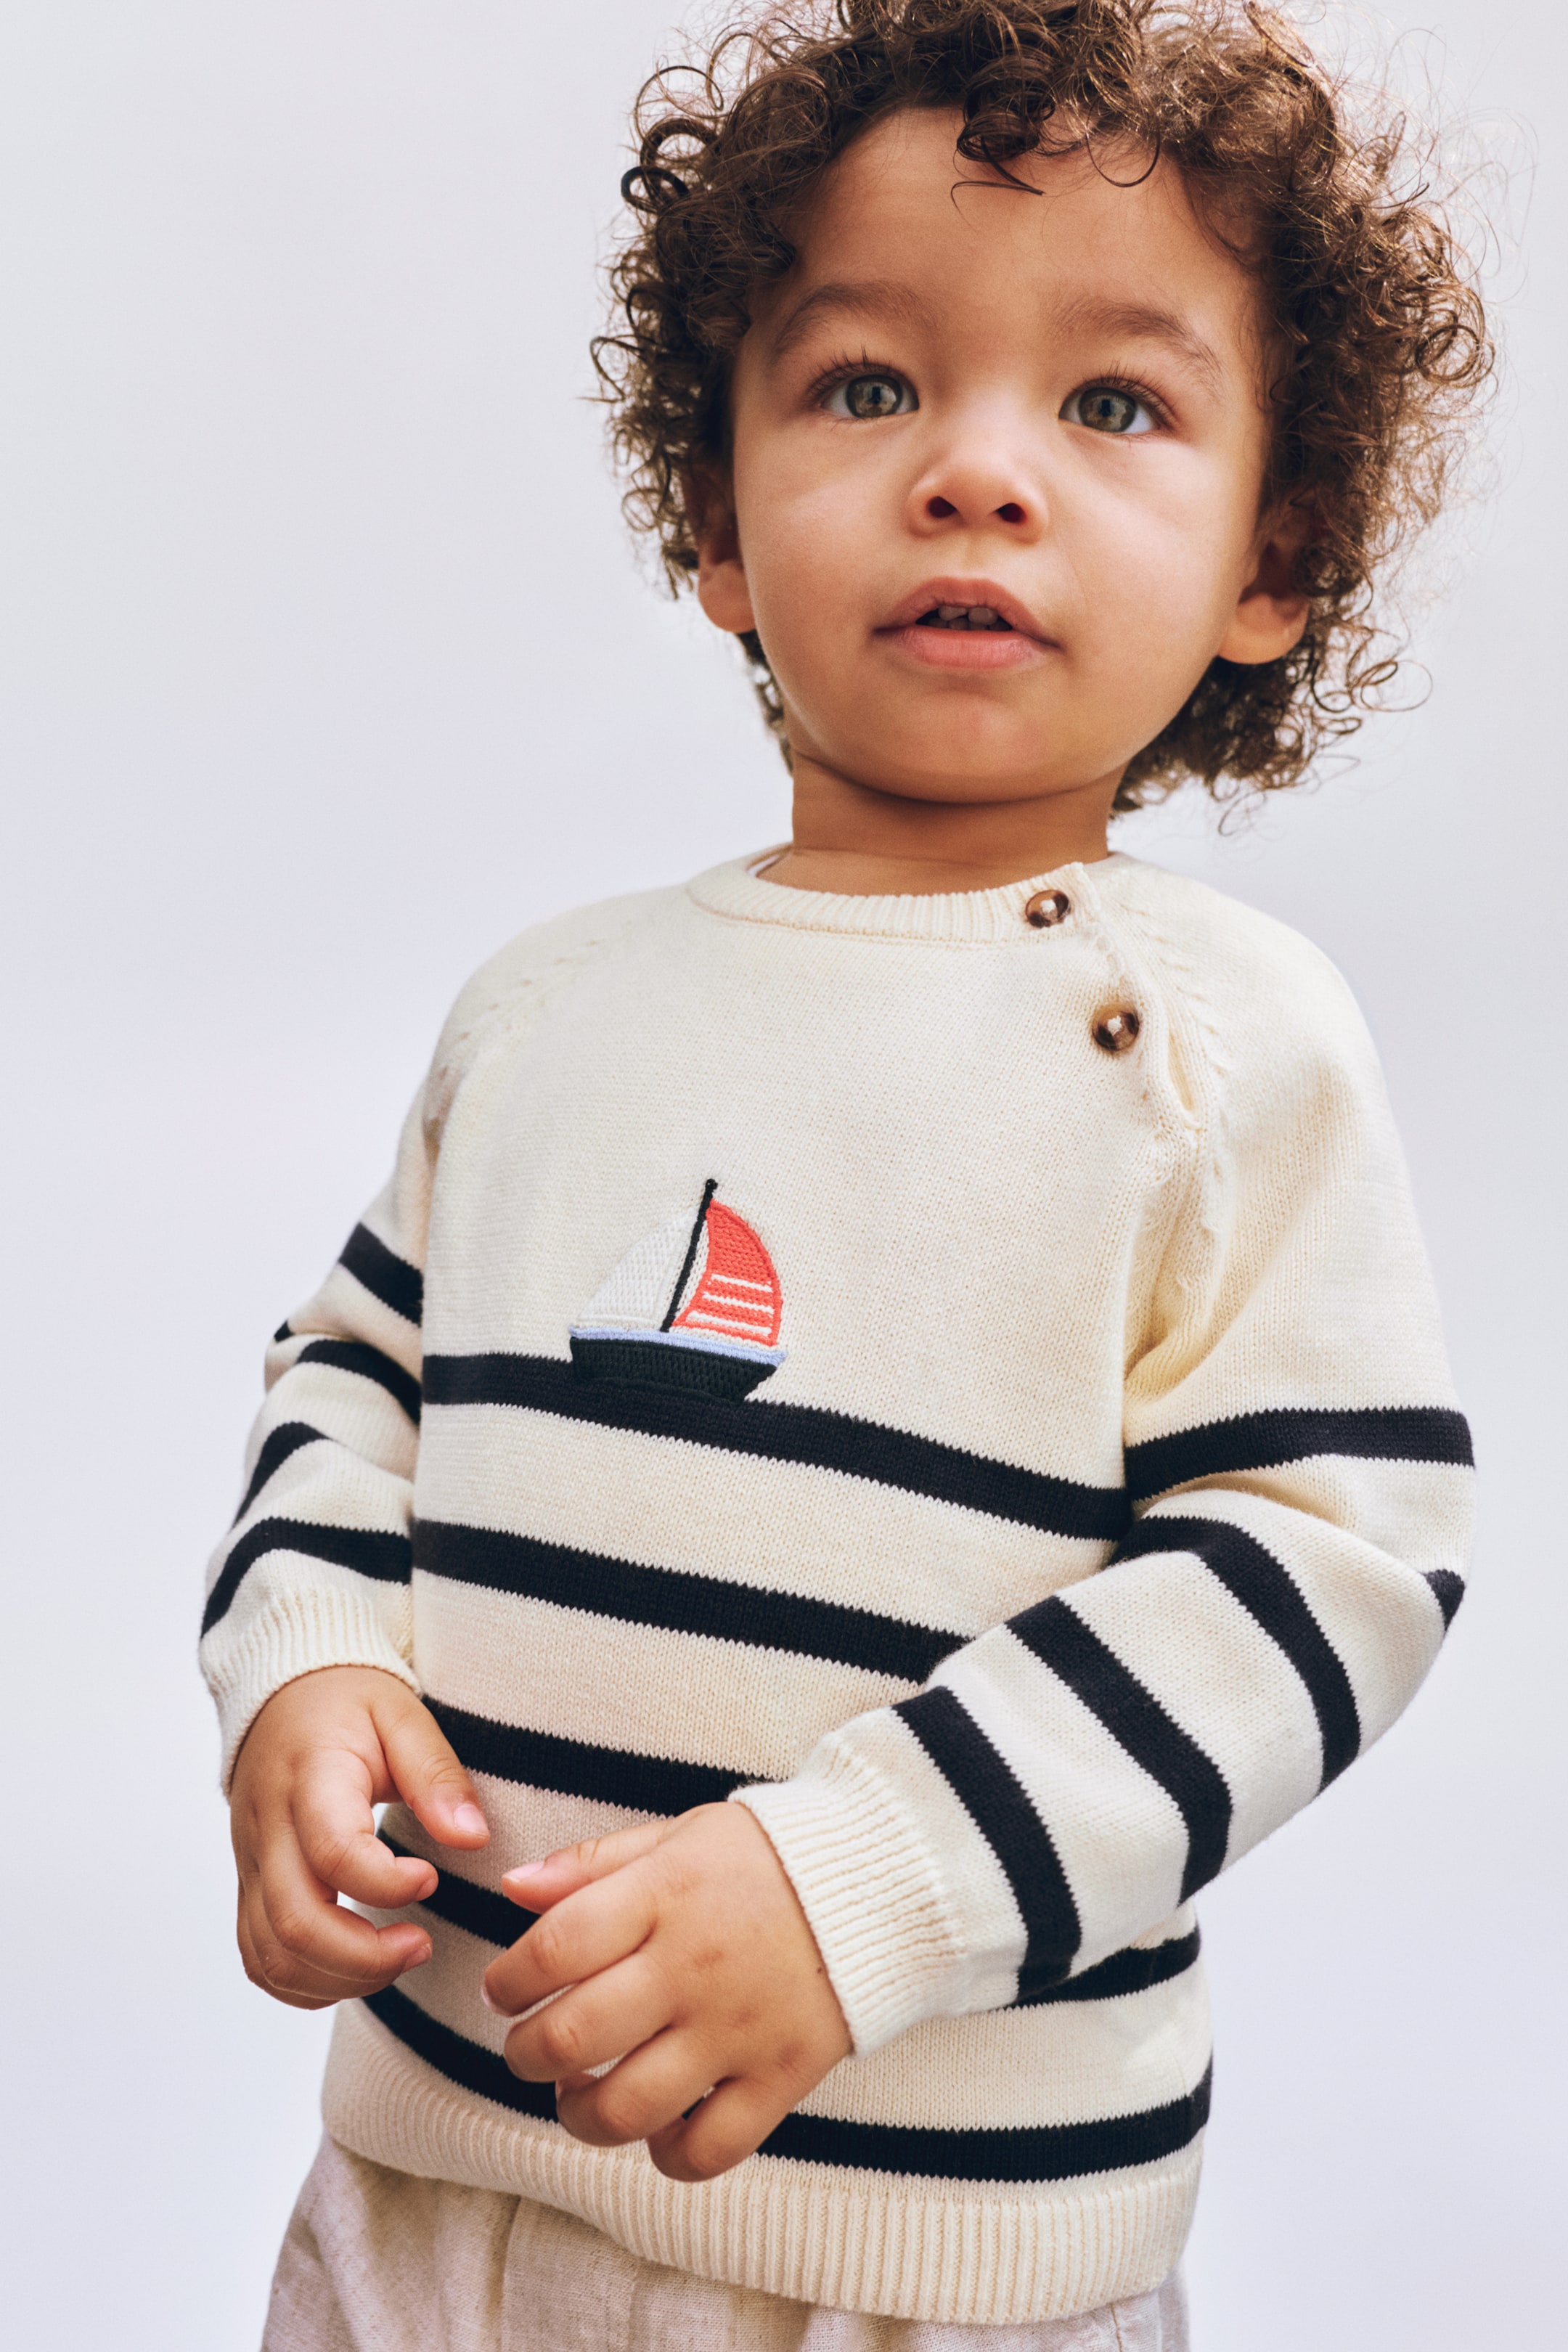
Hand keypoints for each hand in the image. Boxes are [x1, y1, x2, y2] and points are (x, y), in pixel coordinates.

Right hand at [229, 1665, 488, 2009]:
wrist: (282, 1697)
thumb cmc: (348, 1704)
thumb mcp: (403, 1715)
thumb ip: (437, 1775)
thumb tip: (472, 1837)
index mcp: (310, 1778)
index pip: (333, 1851)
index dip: (386, 1883)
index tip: (431, 1878)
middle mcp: (268, 1829)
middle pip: (295, 1921)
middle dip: (365, 1956)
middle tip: (422, 1945)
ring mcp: (251, 1865)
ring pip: (271, 1955)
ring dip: (338, 1979)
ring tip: (398, 1958)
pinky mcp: (250, 1888)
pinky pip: (260, 1959)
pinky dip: (305, 1984)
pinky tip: (355, 1971)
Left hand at [482, 1803, 850, 2181]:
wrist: (883, 1878)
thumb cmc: (763, 1857)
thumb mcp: (679, 1834)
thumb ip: (594, 1863)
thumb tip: (513, 1891)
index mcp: (664, 1894)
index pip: (555, 1948)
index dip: (510, 1980)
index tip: (507, 1990)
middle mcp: (694, 1965)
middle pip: (574, 2036)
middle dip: (526, 2055)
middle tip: (529, 2048)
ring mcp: (738, 2028)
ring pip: (627, 2108)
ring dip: (580, 2114)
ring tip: (578, 2095)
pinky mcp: (781, 2077)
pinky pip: (707, 2149)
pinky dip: (667, 2154)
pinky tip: (657, 2125)